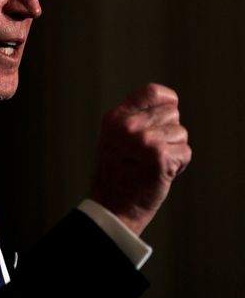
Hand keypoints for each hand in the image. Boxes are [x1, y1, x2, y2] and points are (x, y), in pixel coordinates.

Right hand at [91, 83, 191, 235]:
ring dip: (174, 149)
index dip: (167, 101)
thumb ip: (134, 118)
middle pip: (172, 113)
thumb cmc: (115, 173)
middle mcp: (128, 125)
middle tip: (150, 151)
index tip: (166, 115)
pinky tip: (161, 173)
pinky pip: (185, 152)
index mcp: (115, 117)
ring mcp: (143, 141)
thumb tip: (168, 104)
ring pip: (181, 133)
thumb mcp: (113, 137)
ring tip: (152, 163)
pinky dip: (179, 165)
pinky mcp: (159, 157)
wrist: (112, 206)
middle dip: (169, 131)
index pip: (152, 91)